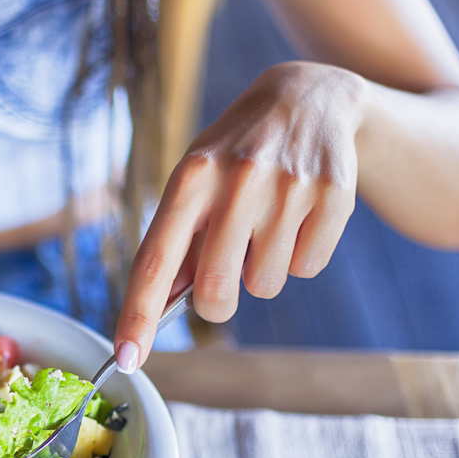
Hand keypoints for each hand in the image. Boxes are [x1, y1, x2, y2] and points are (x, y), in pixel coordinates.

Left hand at [114, 61, 366, 369]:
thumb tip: (159, 308)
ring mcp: (290, 186)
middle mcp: (238, 179)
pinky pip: (307, 268)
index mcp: (191, 176)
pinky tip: (298, 216)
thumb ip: (179, 239)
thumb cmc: (237, 153)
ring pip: (265, 285)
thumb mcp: (198, 179)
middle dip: (216, 304)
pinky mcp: (334, 195)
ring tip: (266, 225)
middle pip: (216, 291)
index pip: (155, 261)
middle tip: (223, 279)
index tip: (124, 359)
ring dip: (262, 271)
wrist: (313, 97)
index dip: (138, 316)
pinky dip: (300, 256)